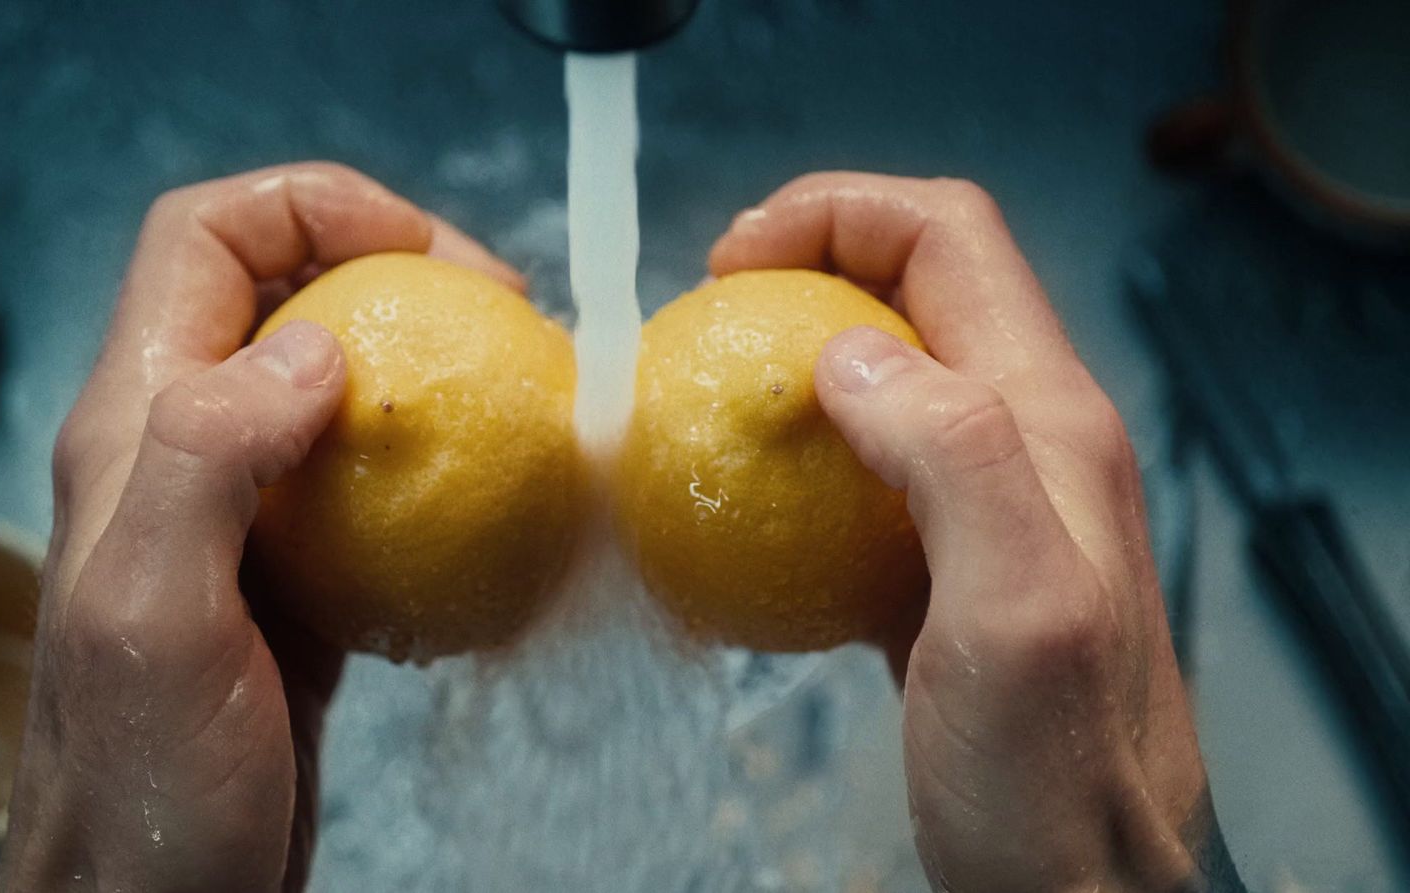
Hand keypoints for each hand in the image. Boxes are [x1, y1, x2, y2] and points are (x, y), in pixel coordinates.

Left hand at [0, 162, 522, 892]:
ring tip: (517, 396)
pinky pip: (369, 481)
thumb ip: (209, 460)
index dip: (317, 206)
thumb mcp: (156, 614)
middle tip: (504, 323)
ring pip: (335, 382)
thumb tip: (317, 348)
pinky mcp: (294, 577)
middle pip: (284, 292)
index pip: (206, 238)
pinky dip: (437, 466)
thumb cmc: (143, 780)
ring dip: (427, 366)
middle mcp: (180, 451)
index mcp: (134, 426)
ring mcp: (242, 515)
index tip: (434, 255)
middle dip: (398, 270)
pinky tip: (494, 503)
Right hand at [712, 173, 1240, 892]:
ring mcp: (989, 504)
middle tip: (708, 326)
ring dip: (794, 363)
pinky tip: (745, 511)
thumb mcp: (1014, 612)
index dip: (836, 215)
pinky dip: (797, 459)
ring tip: (711, 405)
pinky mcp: (946, 566)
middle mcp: (1032, 442)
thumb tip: (848, 357)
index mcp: (1052, 423)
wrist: (1079, 890)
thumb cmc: (1053, 780)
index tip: (731, 268)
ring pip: (886, 375)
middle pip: (915, 290)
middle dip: (804, 269)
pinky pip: (867, 471)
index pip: (949, 240)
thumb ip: (953, 459)